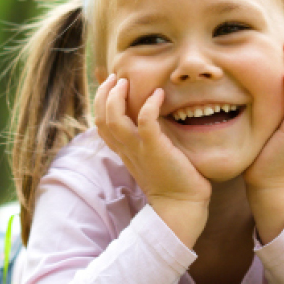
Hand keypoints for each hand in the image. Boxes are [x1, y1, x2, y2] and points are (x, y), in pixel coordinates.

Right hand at [95, 74, 211, 244]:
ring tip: (125, 82)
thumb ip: (149, 140)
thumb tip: (153, 121)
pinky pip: (146, 122)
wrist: (182, 205)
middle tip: (116, 77)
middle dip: (103, 94)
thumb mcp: (154, 157)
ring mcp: (139, 149)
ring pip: (113, 119)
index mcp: (125, 151)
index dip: (101, 103)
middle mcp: (127, 149)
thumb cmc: (174, 181)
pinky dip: (149, 105)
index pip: (101, 124)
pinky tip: (158, 94)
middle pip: (101, 119)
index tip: (113, 85)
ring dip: (116, 97)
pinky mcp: (155, 149)